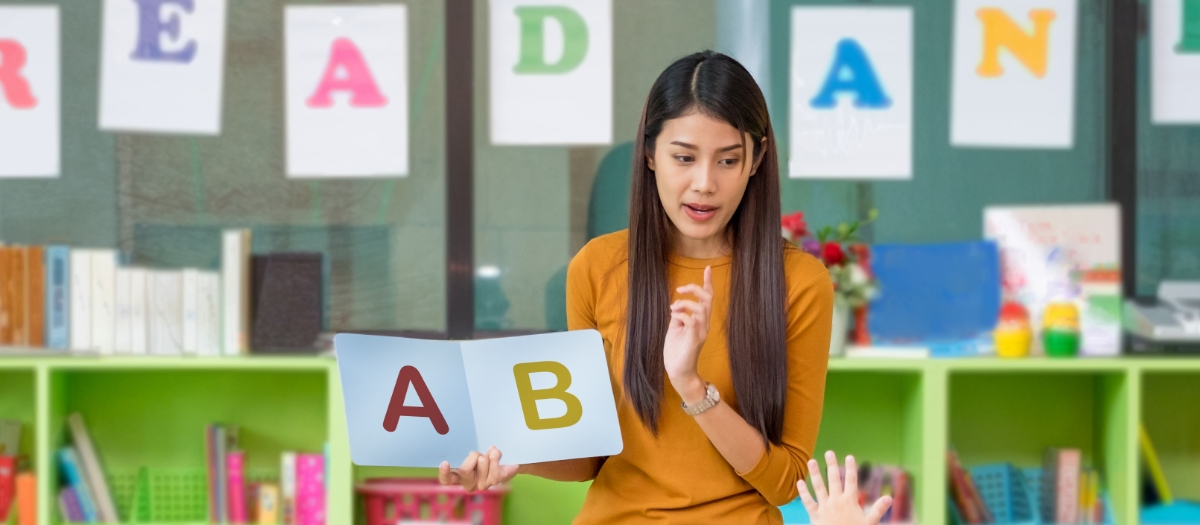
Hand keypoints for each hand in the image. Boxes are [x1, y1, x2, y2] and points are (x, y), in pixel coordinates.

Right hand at [437, 446, 518, 491]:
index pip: (447, 480)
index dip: (444, 473)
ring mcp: (481, 485)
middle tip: (479, 453)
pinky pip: (494, 468)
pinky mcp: (495, 482)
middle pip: (464, 469)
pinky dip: (495, 457)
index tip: (445, 463)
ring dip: (487, 455)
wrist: (508, 461)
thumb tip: (466, 439)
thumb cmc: (485, 456)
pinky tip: (496, 453)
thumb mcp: (474, 453)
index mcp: (459, 476)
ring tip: (490, 454)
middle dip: (473, 455)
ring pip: (481, 464)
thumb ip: (469, 451)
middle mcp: (469, 483)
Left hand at [665, 266, 712, 401]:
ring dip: (685, 303)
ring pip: (701, 308)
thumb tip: (676, 305)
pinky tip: (674, 317)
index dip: (707, 283)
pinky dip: (682, 314)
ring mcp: (701, 331)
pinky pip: (692, 320)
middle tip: (680, 288)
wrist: (678, 371)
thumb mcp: (675, 328)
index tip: (707, 268)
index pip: (707, 298)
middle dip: (694, 288)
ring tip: (673, 309)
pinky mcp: (695, 339)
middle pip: (707, 299)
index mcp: (700, 320)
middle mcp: (704, 324)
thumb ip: (678, 315)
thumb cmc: (676, 351)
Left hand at [798, 451, 892, 524]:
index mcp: (849, 502)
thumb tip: (889, 498)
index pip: (851, 481)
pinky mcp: (815, 515)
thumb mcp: (869, 523)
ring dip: (814, 474)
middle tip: (829, 452)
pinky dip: (803, 492)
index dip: (850, 468)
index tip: (849, 456)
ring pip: (818, 487)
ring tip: (810, 461)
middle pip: (834, 480)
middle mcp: (836, 501)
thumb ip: (878, 509)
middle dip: (831, 465)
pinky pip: (807, 502)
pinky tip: (799, 482)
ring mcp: (825, 507)